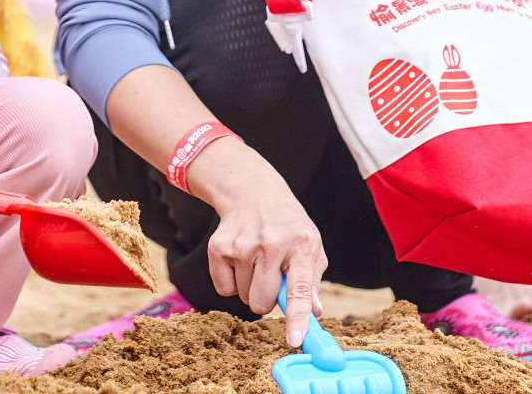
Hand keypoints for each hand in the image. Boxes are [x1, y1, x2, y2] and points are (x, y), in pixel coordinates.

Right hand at [190, 139, 326, 347]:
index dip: (297, 318)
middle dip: (267, 299)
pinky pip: (224, 288)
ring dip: (250, 287)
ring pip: (244, 296)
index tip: (295, 340)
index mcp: (301, 244)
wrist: (252, 191)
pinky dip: (231, 281)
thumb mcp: (311, 244)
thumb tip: (313, 313)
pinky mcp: (218, 246)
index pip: (299, 289)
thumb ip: (312, 281)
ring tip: (256, 259)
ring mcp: (241, 244)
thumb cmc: (286, 224)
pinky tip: (239, 258)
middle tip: (271, 275)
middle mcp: (270, 242)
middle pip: (262, 302)